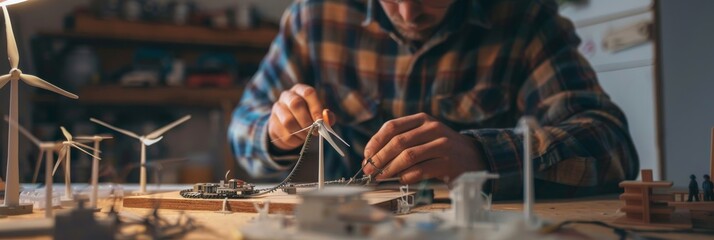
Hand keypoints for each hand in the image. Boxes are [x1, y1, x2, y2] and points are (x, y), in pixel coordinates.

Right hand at [268, 84, 333, 150]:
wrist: (289, 127)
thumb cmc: (308, 117)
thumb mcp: (319, 114)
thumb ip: (327, 116)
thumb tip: (327, 118)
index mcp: (300, 90)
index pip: (308, 93)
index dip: (316, 107)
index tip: (320, 120)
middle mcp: (286, 96)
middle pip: (295, 104)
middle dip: (307, 120)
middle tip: (315, 131)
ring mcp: (277, 109)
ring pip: (288, 121)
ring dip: (301, 132)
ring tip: (308, 136)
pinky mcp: (272, 124)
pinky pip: (284, 134)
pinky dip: (295, 140)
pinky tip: (299, 139)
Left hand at [362, 113, 483, 183]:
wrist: (474, 156)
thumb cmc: (441, 148)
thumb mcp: (424, 136)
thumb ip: (402, 141)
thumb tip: (372, 157)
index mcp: (422, 119)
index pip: (392, 126)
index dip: (375, 142)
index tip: (366, 156)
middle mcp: (432, 128)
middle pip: (397, 142)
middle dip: (379, 158)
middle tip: (369, 170)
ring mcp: (442, 145)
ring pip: (408, 156)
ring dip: (390, 169)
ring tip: (381, 177)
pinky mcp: (448, 162)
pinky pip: (421, 170)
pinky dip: (407, 176)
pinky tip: (401, 180)